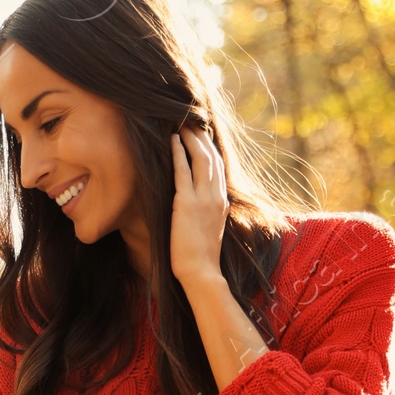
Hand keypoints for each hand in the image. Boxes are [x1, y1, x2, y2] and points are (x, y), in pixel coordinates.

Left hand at [169, 128, 229, 294]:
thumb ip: (208, 212)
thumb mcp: (210, 229)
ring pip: (201, 159)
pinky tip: (172, 141)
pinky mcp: (187, 204)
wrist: (201, 272)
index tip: (201, 134)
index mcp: (222, 202)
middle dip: (201, 137)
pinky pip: (182, 172)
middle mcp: (216, 196)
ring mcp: (203, 199)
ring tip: (181, 125)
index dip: (210, 147)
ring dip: (191, 139)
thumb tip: (200, 206)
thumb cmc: (201, 257)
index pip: (219, 167)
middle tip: (190, 122)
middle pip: (212, 157)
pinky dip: (178, 153)